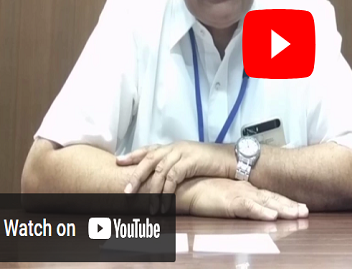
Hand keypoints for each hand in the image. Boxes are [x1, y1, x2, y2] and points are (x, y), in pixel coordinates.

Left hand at [116, 141, 233, 193]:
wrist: (232, 159)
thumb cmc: (212, 163)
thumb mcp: (191, 161)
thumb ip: (176, 166)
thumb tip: (162, 179)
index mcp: (174, 146)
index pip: (150, 149)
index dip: (133, 155)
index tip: (118, 161)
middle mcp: (176, 147)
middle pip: (149, 159)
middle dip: (136, 175)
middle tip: (126, 191)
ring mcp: (183, 152)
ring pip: (159, 170)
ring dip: (151, 189)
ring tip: (146, 205)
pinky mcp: (191, 160)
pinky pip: (173, 176)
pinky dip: (166, 190)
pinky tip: (163, 202)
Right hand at [187, 178, 308, 220]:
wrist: (188, 186)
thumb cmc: (204, 191)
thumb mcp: (227, 196)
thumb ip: (240, 201)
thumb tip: (254, 208)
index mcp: (247, 189)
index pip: (271, 197)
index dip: (287, 202)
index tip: (301, 208)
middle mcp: (247, 191)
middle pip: (274, 199)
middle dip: (291, 206)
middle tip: (306, 212)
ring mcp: (240, 195)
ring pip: (266, 203)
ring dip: (283, 209)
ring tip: (298, 214)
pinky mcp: (230, 202)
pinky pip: (248, 208)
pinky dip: (261, 212)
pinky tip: (271, 215)